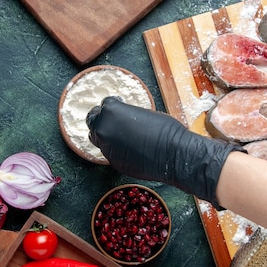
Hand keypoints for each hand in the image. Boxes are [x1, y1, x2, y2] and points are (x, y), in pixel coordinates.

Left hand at [86, 97, 243, 206]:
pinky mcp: (113, 161)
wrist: (174, 155)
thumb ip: (126, 116)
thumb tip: (122, 120)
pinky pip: (109, 152)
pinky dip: (115, 149)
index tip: (117, 106)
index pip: (104, 104)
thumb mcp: (143, 113)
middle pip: (93, 121)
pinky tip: (128, 148)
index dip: (112, 106)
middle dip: (102, 119)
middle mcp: (103, 128)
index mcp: (111, 111)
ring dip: (106, 135)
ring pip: (98, 138)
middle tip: (110, 120)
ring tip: (118, 134)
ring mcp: (106, 147)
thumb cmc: (165, 130)